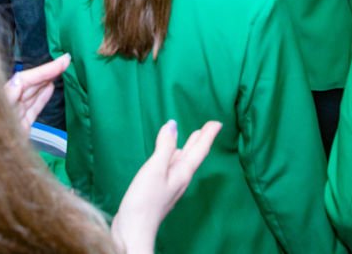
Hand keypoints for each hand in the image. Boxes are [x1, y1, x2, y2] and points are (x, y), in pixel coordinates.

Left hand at [4, 54, 69, 131]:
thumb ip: (7, 99)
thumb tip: (19, 79)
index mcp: (2, 99)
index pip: (26, 78)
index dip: (45, 69)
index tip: (63, 60)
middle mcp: (9, 104)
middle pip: (30, 83)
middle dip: (48, 72)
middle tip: (66, 61)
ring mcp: (15, 115)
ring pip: (33, 94)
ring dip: (46, 81)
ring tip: (61, 69)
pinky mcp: (21, 127)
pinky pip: (34, 108)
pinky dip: (42, 97)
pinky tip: (50, 88)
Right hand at [111, 120, 222, 253]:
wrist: (134, 230)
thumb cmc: (145, 200)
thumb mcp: (155, 168)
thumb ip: (165, 147)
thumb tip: (173, 125)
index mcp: (182, 173)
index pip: (199, 150)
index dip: (208, 135)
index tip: (217, 122)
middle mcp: (179, 179)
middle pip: (193, 156)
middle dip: (201, 140)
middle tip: (209, 127)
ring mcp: (170, 186)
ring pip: (182, 162)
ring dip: (188, 148)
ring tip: (193, 138)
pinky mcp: (159, 191)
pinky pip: (172, 169)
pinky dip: (174, 158)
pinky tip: (171, 158)